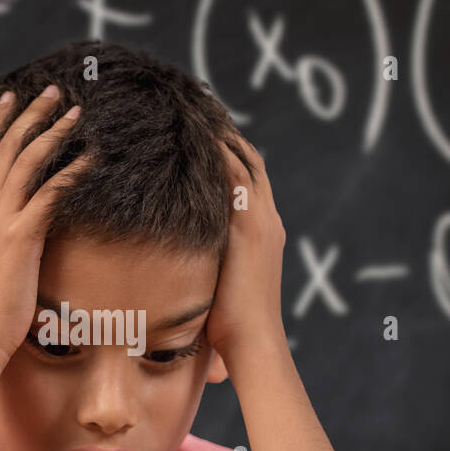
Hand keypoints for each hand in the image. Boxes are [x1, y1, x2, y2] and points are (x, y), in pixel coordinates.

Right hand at [0, 86, 90, 367]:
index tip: (10, 101)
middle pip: (5, 147)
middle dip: (29, 115)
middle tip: (51, 92)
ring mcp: (0, 219)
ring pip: (27, 161)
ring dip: (52, 131)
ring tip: (74, 113)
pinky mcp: (22, 236)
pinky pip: (50, 193)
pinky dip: (71, 172)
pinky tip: (89, 158)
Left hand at [205, 131, 287, 361]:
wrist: (255, 343)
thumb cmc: (231, 328)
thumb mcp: (218, 286)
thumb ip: (206, 268)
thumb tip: (183, 277)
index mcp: (262, 232)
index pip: (247, 179)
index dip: (229, 153)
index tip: (205, 130)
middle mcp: (266, 219)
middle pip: (248, 160)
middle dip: (225, 132)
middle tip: (197, 106)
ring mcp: (260, 221)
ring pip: (243, 160)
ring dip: (219, 133)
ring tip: (192, 108)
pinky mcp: (249, 228)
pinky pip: (234, 176)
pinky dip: (217, 151)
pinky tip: (194, 132)